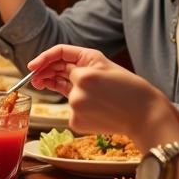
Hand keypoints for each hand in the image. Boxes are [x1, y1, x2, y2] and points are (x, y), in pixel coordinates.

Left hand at [28, 45, 172, 141]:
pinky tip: (101, 114)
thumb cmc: (130, 90)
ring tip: (101, 100)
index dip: (42, 59)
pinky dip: (83, 111)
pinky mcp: (76, 122)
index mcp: (86, 70)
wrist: (146, 115)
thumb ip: (79, 67)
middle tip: (40, 80)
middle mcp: (78, 88)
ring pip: (68, 96)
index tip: (32, 66)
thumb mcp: (105, 68)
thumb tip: (51, 73)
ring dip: (76, 96)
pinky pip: (73, 113)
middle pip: (57, 77)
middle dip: (47, 77)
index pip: (57, 56)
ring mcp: (76, 106)